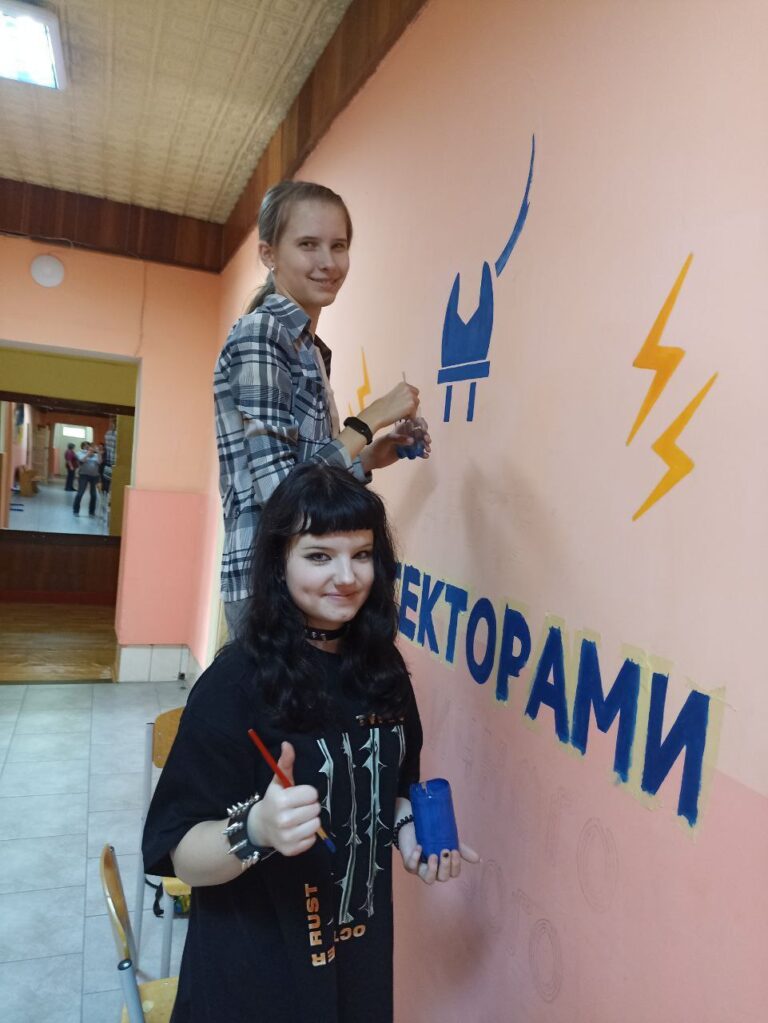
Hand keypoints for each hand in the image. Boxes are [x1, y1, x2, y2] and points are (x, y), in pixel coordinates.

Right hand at [247, 742, 320, 856]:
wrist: (260, 827)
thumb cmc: (274, 801)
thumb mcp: (278, 782)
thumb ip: (285, 763)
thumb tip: (288, 744)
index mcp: (280, 801)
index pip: (312, 793)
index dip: (307, 793)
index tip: (298, 795)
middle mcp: (283, 820)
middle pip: (316, 809)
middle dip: (309, 806)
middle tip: (298, 807)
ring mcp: (286, 837)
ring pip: (316, 825)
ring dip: (310, 821)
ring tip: (299, 819)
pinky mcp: (291, 850)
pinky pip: (312, 840)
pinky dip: (307, 836)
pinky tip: (297, 831)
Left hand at [360, 417, 431, 471]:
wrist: (373, 459)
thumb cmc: (378, 446)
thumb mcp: (387, 440)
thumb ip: (399, 439)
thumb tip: (412, 441)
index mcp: (401, 427)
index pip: (414, 422)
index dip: (422, 424)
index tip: (424, 430)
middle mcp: (406, 434)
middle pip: (419, 432)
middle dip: (425, 435)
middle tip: (427, 441)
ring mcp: (407, 443)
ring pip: (420, 442)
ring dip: (425, 445)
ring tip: (428, 450)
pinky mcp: (407, 452)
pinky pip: (417, 452)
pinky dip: (422, 453)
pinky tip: (426, 456)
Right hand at [364, 381, 419, 431]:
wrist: (377, 414)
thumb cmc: (381, 407)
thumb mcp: (392, 395)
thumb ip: (401, 395)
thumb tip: (406, 401)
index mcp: (403, 385)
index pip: (414, 391)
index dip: (410, 399)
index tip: (405, 404)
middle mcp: (408, 389)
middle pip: (417, 398)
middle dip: (412, 405)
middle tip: (404, 411)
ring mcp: (410, 397)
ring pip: (416, 406)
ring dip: (411, 411)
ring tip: (401, 415)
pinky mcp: (411, 406)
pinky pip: (414, 414)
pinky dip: (409, 417)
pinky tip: (401, 418)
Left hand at [397, 821, 479, 884]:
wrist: (415, 825)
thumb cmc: (433, 836)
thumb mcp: (450, 841)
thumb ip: (463, 851)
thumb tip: (478, 859)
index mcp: (444, 866)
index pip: (454, 873)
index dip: (455, 865)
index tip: (455, 850)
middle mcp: (433, 871)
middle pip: (443, 878)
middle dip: (445, 866)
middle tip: (445, 850)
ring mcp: (421, 869)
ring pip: (428, 879)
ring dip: (433, 869)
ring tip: (433, 855)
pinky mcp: (409, 863)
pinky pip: (411, 867)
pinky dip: (415, 859)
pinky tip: (419, 847)